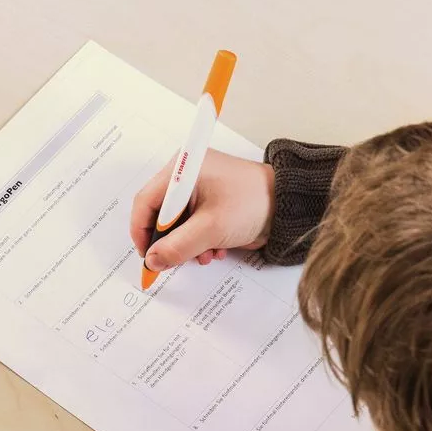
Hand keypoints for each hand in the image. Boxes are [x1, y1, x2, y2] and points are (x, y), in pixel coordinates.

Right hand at [130, 149, 275, 271]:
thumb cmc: (254, 203)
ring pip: (176, 225)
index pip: (146, 201)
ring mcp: (198, 190)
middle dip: (170, 241)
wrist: (290, 205)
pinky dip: (199, 242)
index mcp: (182, 169)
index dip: (142, 231)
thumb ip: (177, 247)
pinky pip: (191, 226)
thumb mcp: (211, 229)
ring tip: (205, 254)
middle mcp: (186, 176)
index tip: (146, 255)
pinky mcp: (209, 204)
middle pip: (160, 215)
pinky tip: (216, 249)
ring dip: (187, 245)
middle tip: (176, 260)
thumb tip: (152, 260)